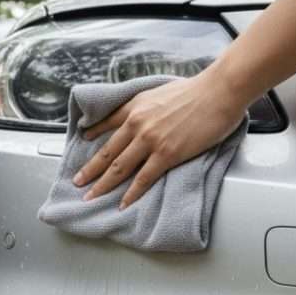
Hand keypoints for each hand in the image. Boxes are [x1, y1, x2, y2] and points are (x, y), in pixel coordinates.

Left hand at [73, 66, 248, 208]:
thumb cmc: (196, 91)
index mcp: (135, 107)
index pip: (107, 123)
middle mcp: (137, 124)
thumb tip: (145, 114)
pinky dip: (131, 193)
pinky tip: (122, 203)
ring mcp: (150, 140)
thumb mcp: (160, 91)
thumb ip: (146, 105)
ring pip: (119, 168)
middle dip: (89, 170)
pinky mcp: (166, 154)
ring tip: (90, 196)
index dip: (93, 134)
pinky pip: (143, 178)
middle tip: (77, 182)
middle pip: (107, 153)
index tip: (83, 142)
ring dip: (102, 185)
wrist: (218, 91)